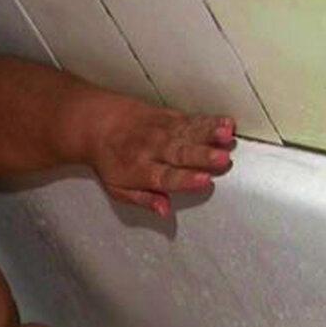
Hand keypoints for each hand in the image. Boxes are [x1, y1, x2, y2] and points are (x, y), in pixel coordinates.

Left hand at [88, 98, 235, 216]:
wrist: (97, 123)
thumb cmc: (110, 160)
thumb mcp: (117, 187)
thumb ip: (143, 199)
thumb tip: (165, 210)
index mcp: (140, 171)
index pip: (166, 178)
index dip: (185, 180)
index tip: (205, 181)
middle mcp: (153, 150)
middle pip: (181, 154)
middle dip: (202, 158)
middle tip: (223, 161)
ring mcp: (162, 131)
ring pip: (189, 134)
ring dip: (210, 135)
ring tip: (228, 136)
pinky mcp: (169, 116)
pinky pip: (192, 119)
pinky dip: (210, 121)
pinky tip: (226, 123)